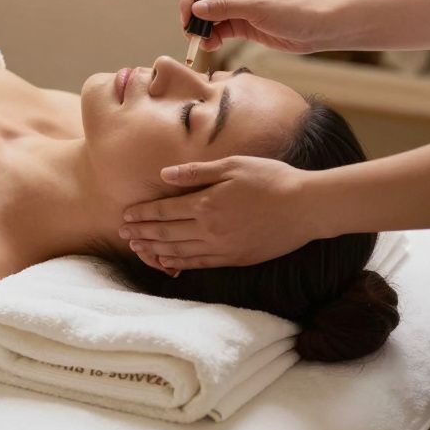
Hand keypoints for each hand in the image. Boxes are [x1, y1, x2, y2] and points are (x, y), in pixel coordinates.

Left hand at [120, 156, 319, 269]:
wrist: (306, 207)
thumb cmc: (271, 179)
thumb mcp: (233, 165)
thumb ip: (196, 173)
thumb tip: (164, 176)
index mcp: (206, 204)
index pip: (163, 211)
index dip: (142, 214)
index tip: (126, 215)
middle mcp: (209, 230)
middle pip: (165, 233)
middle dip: (141, 233)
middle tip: (122, 234)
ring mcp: (222, 247)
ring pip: (178, 251)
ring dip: (154, 250)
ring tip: (138, 248)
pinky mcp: (235, 258)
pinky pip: (199, 264)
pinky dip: (179, 263)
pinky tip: (167, 262)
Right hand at [181, 0, 331, 54]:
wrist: (315, 29)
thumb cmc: (291, 11)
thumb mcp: (255, 8)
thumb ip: (224, 8)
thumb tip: (196, 8)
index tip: (187, 18)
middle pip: (201, 0)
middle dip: (193, 17)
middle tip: (191, 35)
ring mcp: (237, 9)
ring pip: (208, 18)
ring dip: (202, 31)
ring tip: (204, 44)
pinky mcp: (242, 25)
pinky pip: (219, 31)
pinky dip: (212, 38)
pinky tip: (213, 46)